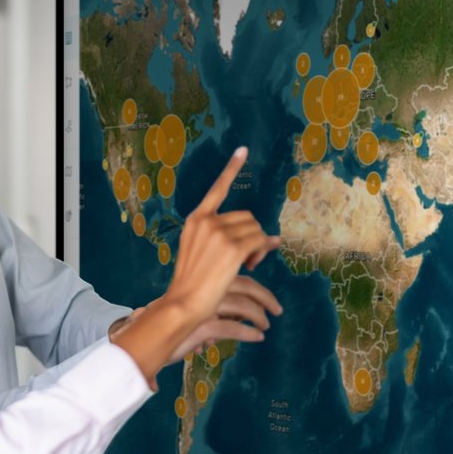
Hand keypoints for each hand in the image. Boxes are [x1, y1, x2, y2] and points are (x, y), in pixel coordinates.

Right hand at [158, 147, 279, 324]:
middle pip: (247, 216)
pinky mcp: (233, 248)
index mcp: (196, 220)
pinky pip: (260, 241)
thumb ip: (223, 239)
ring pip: (256, 229)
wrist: (183, 303)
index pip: (218, 189)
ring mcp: (219, 234)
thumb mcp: (199, 252)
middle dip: (253, 235)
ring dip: (259, 246)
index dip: (232, 168)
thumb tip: (269, 237)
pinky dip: (262, 250)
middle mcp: (207, 221)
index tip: (243, 150)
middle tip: (249, 258)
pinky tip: (253, 263)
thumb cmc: (192, 283)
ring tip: (248, 263)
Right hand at [167, 275, 281, 362]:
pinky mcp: (202, 324)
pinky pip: (233, 327)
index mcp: (205, 277)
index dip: (257, 286)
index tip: (270, 298)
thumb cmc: (173, 318)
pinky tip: (258, 337)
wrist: (149, 331)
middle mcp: (205, 286)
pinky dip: (249, 332)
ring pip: (243, 306)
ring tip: (265, 325)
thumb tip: (244, 311)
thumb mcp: (197, 305)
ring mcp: (204, 304)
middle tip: (278, 310)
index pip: (239, 276)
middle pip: (246, 286)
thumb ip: (219, 304)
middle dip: (266, 298)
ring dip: (259, 316)